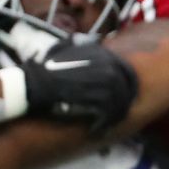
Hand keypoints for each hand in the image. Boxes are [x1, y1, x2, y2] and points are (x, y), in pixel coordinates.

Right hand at [18, 42, 139, 135]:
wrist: (39, 82)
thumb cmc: (48, 68)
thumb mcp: (64, 48)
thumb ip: (79, 44)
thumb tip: (90, 39)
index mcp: (103, 54)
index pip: (127, 71)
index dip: (129, 87)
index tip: (126, 99)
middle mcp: (109, 65)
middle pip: (128, 89)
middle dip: (124, 104)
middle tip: (117, 115)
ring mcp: (106, 81)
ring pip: (121, 102)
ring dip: (114, 116)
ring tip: (105, 124)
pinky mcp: (100, 96)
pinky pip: (111, 112)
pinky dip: (105, 122)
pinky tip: (97, 128)